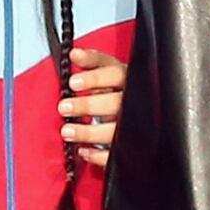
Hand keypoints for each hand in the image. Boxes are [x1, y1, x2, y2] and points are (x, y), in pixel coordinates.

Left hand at [60, 46, 124, 166]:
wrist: (146, 110)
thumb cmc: (121, 88)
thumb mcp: (109, 70)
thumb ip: (92, 62)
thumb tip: (74, 54)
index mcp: (131, 80)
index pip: (116, 75)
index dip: (95, 79)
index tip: (73, 82)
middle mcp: (136, 103)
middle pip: (116, 103)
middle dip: (88, 105)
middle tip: (64, 107)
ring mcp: (136, 127)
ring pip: (116, 131)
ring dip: (89, 133)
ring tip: (67, 131)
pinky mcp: (133, 147)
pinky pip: (117, 156)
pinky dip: (99, 156)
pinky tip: (84, 152)